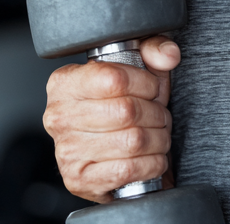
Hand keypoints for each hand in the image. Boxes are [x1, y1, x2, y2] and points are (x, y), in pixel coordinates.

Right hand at [43, 36, 180, 201]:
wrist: (104, 147)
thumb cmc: (118, 101)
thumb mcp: (135, 64)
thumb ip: (153, 49)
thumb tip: (169, 55)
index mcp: (65, 82)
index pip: (115, 78)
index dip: (146, 83)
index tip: (154, 88)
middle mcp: (60, 116)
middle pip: (126, 111)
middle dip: (156, 113)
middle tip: (161, 115)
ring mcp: (67, 151)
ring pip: (132, 141)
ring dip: (158, 139)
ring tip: (158, 134)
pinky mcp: (79, 180)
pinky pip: (128, 170)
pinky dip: (151, 163)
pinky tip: (153, 157)